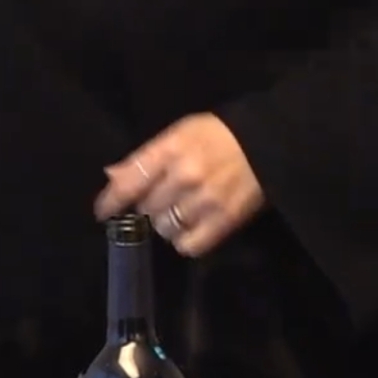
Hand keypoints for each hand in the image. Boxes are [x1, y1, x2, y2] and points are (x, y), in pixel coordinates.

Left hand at [94, 113, 265, 257]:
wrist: (272, 141)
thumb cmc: (221, 134)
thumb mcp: (182, 133)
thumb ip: (147, 156)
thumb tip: (112, 177)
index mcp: (171, 150)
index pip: (128, 182)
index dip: (111, 201)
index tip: (104, 212)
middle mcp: (184, 176)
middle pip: (146, 208)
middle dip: (149, 207)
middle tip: (162, 201)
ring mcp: (205, 200)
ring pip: (165, 228)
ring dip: (168, 223)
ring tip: (181, 213)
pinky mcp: (225, 220)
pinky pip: (189, 245)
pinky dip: (187, 240)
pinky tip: (193, 228)